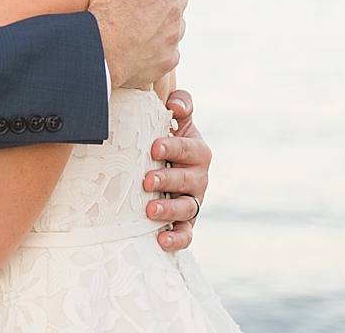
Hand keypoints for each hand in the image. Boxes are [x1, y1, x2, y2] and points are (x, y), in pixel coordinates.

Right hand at [87, 0, 185, 89]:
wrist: (103, 49)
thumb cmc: (108, 3)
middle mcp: (176, 13)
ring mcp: (171, 39)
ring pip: (177, 25)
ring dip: (168, 19)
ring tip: (149, 18)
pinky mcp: (165, 62)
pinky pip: (170, 52)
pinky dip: (162, 47)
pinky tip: (148, 46)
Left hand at [144, 89, 210, 250]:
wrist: (164, 164)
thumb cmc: (167, 139)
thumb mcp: (178, 121)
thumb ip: (182, 106)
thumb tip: (176, 103)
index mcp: (197, 151)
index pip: (189, 149)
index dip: (174, 148)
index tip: (154, 148)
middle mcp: (198, 178)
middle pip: (189, 180)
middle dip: (168, 180)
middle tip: (146, 181)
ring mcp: (193, 202)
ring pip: (187, 208)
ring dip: (169, 210)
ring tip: (149, 211)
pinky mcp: (185, 223)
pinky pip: (186, 234)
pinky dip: (176, 239)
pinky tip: (161, 241)